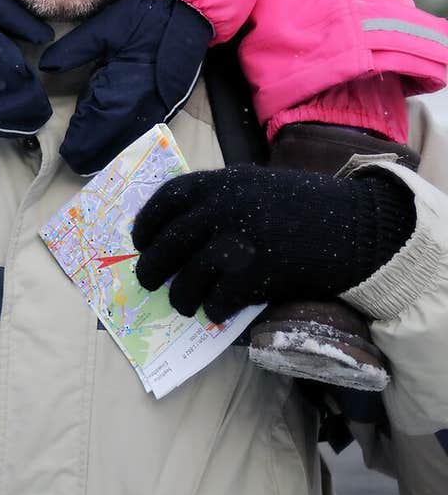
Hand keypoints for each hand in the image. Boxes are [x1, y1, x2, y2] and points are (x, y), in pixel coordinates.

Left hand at [38, 0, 211, 173]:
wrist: (188, 11)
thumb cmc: (143, 17)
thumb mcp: (103, 29)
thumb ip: (73, 51)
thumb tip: (46, 67)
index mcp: (119, 89)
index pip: (92, 127)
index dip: (78, 142)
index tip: (66, 153)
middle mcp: (139, 107)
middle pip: (112, 143)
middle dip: (93, 154)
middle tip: (76, 164)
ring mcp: (158, 109)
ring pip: (132, 143)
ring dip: (113, 153)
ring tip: (94, 163)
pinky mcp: (170, 106)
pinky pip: (148, 133)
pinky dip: (132, 142)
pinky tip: (123, 147)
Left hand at [131, 164, 414, 322]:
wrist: (353, 225)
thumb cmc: (304, 204)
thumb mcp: (254, 184)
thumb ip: (218, 199)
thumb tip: (180, 230)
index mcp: (217, 182)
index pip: (164, 201)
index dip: (146, 224)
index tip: (140, 241)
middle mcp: (219, 209)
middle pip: (166, 246)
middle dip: (151, 268)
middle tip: (148, 282)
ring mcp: (235, 242)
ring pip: (186, 281)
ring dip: (181, 298)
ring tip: (185, 304)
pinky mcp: (253, 275)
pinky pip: (216, 301)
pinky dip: (213, 310)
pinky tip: (218, 311)